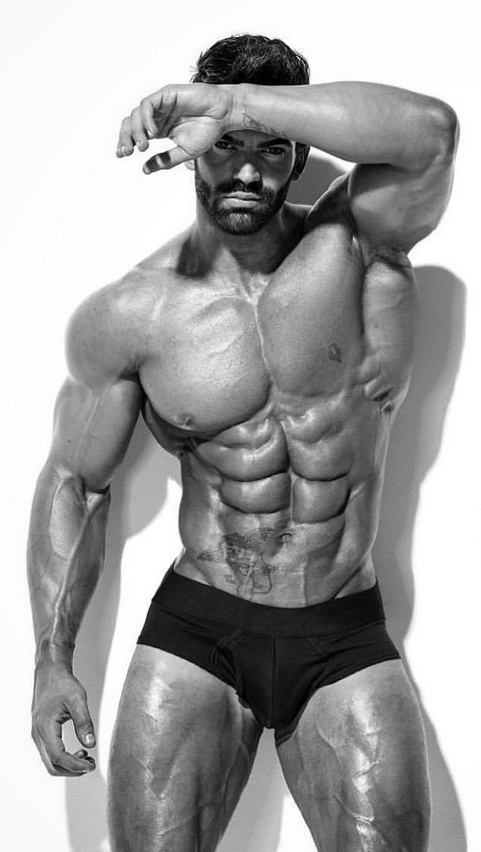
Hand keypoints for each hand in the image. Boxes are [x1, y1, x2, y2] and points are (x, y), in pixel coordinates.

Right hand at [31, 663, 95, 776]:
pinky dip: (63, 758)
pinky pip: (50, 753)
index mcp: (45, 727)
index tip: (91, 765)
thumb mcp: (77, 700)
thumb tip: (91, 744)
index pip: (59, 757)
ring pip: (50, 761)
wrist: (50, 672)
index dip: (75, 765)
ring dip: (68, 765)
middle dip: (72, 770)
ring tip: (86, 757)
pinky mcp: (41, 732)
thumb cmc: (62, 683)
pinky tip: (78, 750)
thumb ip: (84, 723)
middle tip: (90, 764)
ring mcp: (37, 734)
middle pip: (52, 765)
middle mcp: (38, 734)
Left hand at [116, 83, 234, 171]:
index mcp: (158, 128)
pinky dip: (146, 118)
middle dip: (125, 137)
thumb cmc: (208, 131)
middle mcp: (156, 116)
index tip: (122, 155)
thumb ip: (165, 160)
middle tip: (127, 152)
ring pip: (136, 114)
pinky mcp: (166, 94)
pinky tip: (152, 132)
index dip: (125, 142)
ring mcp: (160, 104)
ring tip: (143, 147)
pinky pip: (148, 104)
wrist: (224, 114)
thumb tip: (144, 170)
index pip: (135, 134)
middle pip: (131, 123)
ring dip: (136, 131)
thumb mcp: (184, 152)